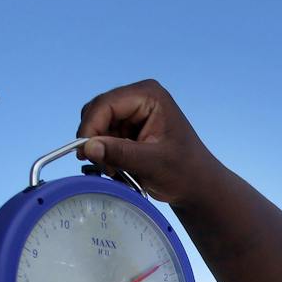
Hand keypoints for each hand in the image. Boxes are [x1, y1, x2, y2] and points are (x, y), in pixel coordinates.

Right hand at [76, 80, 220, 205]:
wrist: (198, 186)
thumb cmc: (185, 173)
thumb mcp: (152, 164)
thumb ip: (120, 153)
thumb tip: (87, 147)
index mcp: (149, 95)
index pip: (106, 104)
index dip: (91, 126)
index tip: (83, 152)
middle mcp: (138, 97)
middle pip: (98, 112)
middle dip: (96, 139)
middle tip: (103, 166)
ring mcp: (133, 111)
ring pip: (98, 125)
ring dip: (101, 149)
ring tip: (116, 171)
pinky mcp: (129, 126)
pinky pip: (104, 136)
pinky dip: (106, 153)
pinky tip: (119, 168)